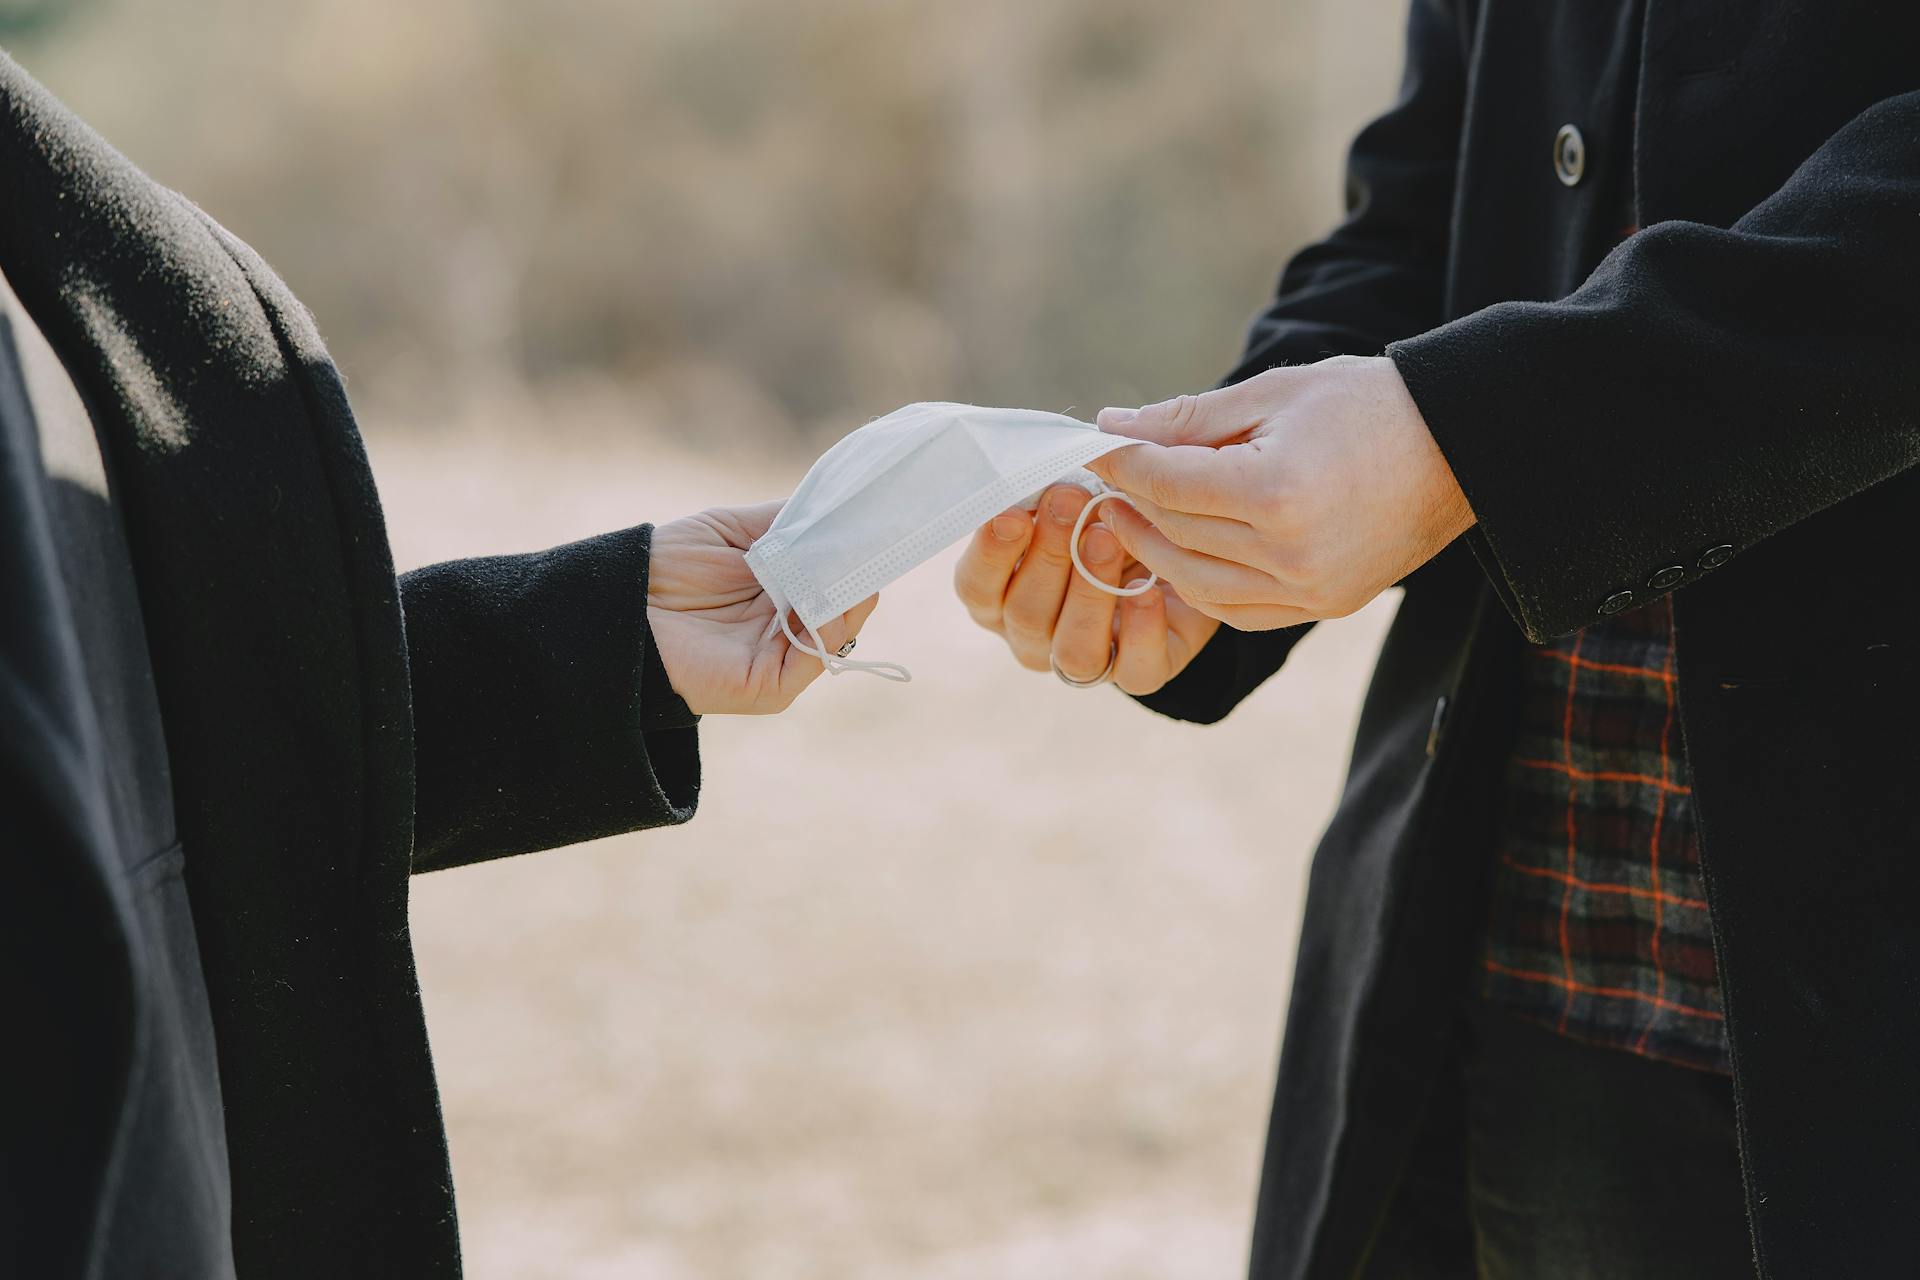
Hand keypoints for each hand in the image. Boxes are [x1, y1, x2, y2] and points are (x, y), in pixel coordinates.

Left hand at [647, 501, 876, 714]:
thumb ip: (784, 524)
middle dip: (857, 571)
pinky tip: (822, 595)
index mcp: (782, 592)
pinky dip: (827, 626)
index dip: (853, 554)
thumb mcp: (733, 530)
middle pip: (845, 603)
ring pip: (838, 629)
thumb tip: (839, 510)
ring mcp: (782, 659)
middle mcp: (787, 628)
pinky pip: (814, 657)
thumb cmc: (667, 566)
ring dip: (846, 595)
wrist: (620, 607)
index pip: (835, 577)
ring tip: (846, 562)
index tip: (873, 525)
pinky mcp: (771, 686)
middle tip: (870, 541)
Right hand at [952, 482, 1220, 696]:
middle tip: (1070, 500)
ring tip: (1108, 538)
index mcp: (1002, 594)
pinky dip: (1141, 629)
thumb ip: (1051, 487)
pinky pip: (1134, 671)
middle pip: (1025, 613)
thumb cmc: (1107, 514)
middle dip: (1048, 554)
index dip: (990, 553)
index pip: (976, 586)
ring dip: (1088, 592)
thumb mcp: (1077, 495)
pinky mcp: (1140, 673)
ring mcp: (1083, 659)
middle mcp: (1033, 634)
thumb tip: (1043, 456)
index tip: (1013, 511)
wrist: (1179, 552)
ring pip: (1073, 650)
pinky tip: (1149, 590)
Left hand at [1087, 355, 1472, 629]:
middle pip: (1176, 534)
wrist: (1460, 446)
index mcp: (1277, 491)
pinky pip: (1237, 611)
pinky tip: (1180, 551)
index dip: (1121, 463)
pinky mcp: (1325, 606)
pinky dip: (1199, 584)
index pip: (1167, 483)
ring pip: (1196, 583)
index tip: (1092, 446)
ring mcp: (1310, 589)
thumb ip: (1189, 418)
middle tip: (1104, 478)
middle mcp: (1291, 553)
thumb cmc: (1368, 405)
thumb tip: (1112, 426)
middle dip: (1131, 503)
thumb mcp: (1275, 393)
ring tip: (1129, 514)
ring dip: (1154, 550)